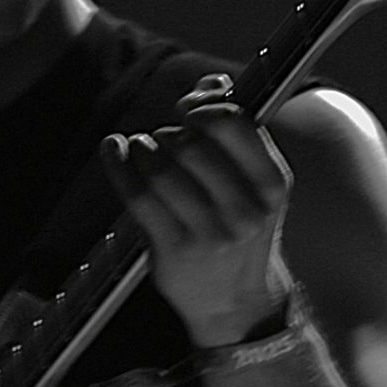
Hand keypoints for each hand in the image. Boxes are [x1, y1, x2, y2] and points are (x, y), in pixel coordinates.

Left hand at [101, 76, 295, 345]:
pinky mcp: (174, 250)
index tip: (188, 108)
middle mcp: (246, 209)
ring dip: (143, 148)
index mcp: (272, 185)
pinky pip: (138, 195)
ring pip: (161, 167)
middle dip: (170, 133)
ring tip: (142, 149)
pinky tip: (114, 151)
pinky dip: (119, 164)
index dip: (203, 106)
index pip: (234, 123)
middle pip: (191, 143)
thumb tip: (212, 82)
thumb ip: (236, 133)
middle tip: (164, 141)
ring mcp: (210, 232)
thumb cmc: (242, 233)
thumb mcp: (256, 186)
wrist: (238, 304)